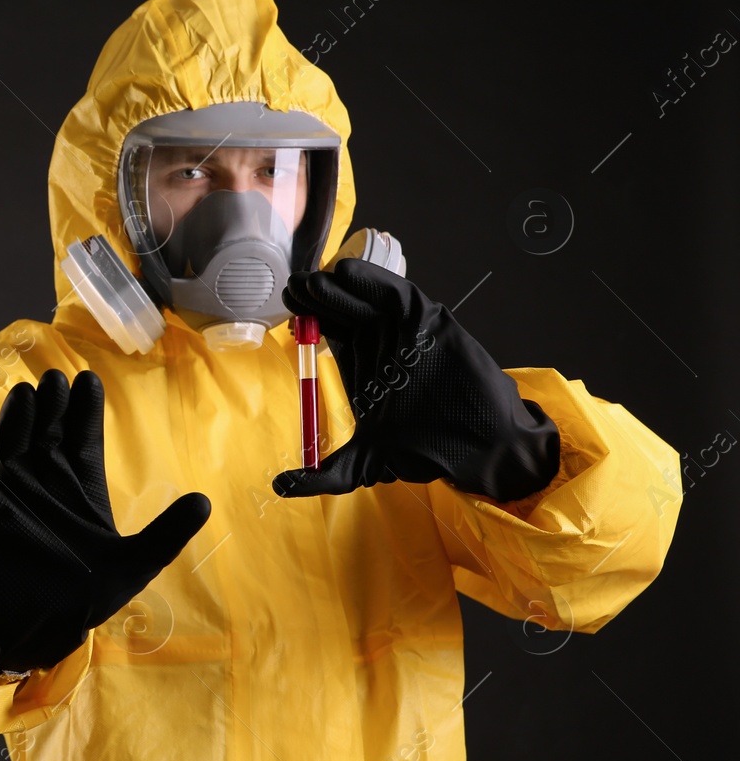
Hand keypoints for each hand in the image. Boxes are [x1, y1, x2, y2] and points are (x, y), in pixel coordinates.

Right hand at [0, 369, 210, 674]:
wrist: (33, 628)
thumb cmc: (83, 598)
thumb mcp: (135, 565)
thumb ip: (167, 533)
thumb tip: (205, 502)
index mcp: (81, 488)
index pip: (82, 436)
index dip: (85, 409)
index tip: (88, 379)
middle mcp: (45, 482)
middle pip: (47, 430)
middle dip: (51, 403)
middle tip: (55, 380)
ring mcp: (10, 489)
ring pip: (13, 439)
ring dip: (19, 416)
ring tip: (27, 394)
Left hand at [274, 258, 559, 502]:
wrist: (481, 448)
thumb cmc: (427, 450)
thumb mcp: (366, 463)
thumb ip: (326, 475)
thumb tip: (280, 487)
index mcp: (364, 367)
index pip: (329, 331)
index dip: (307, 317)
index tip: (287, 306)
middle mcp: (383, 345)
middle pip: (342, 310)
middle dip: (315, 296)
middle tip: (294, 286)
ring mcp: (407, 333)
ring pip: (366, 300)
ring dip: (338, 287)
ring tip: (312, 281)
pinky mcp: (432, 324)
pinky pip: (399, 296)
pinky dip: (375, 282)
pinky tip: (347, 273)